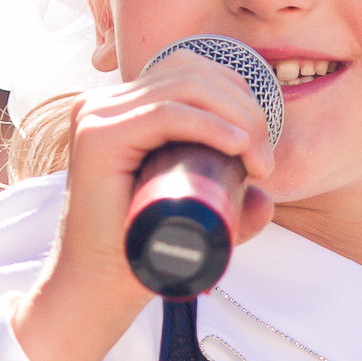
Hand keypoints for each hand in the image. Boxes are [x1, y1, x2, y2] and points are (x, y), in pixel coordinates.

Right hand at [12, 51, 275, 360]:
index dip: (239, 96)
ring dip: (237, 117)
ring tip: (258, 162)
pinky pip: (164, 114)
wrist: (99, 289)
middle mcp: (104, 103)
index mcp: (122, 107)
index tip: (264, 149)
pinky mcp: (97, 137)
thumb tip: (265, 197)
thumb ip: (230, 203)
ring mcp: (96, 115)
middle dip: (245, 108)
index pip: (191, 71)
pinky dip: (208, 125)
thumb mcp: (194, 214)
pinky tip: (236, 145)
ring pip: (184, 87)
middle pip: (192, 73)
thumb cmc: (141, 251)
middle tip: (265, 162)